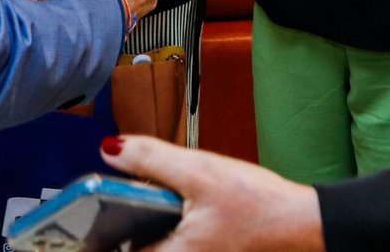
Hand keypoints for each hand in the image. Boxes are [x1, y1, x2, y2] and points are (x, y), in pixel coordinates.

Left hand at [108, 136, 324, 250]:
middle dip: (122, 226)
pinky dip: (166, 227)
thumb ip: (152, 160)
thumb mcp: (201, 172)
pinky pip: (172, 244)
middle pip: (132, 248)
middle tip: (122, 200)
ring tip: (155, 200)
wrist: (303, 223)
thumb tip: (111, 148)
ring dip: (145, 225)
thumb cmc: (259, 205)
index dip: (97, 235)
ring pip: (152, 245)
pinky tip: (181, 207)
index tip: (86, 213)